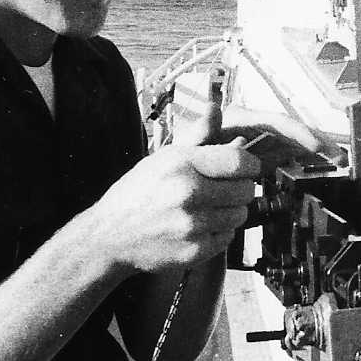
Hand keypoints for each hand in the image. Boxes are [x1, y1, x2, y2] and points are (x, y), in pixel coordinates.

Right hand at [94, 138, 261, 277]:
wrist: (109, 236)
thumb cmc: (137, 193)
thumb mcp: (163, 156)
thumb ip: (198, 135)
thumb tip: (218, 110)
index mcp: (181, 164)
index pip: (239, 162)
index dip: (250, 165)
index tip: (247, 168)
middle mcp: (188, 193)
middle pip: (245, 190)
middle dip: (239, 188)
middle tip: (223, 189)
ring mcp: (192, 225)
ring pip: (239, 215)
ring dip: (230, 211)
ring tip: (207, 208)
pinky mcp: (194, 250)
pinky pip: (227, 237)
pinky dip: (218, 232)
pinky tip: (198, 226)